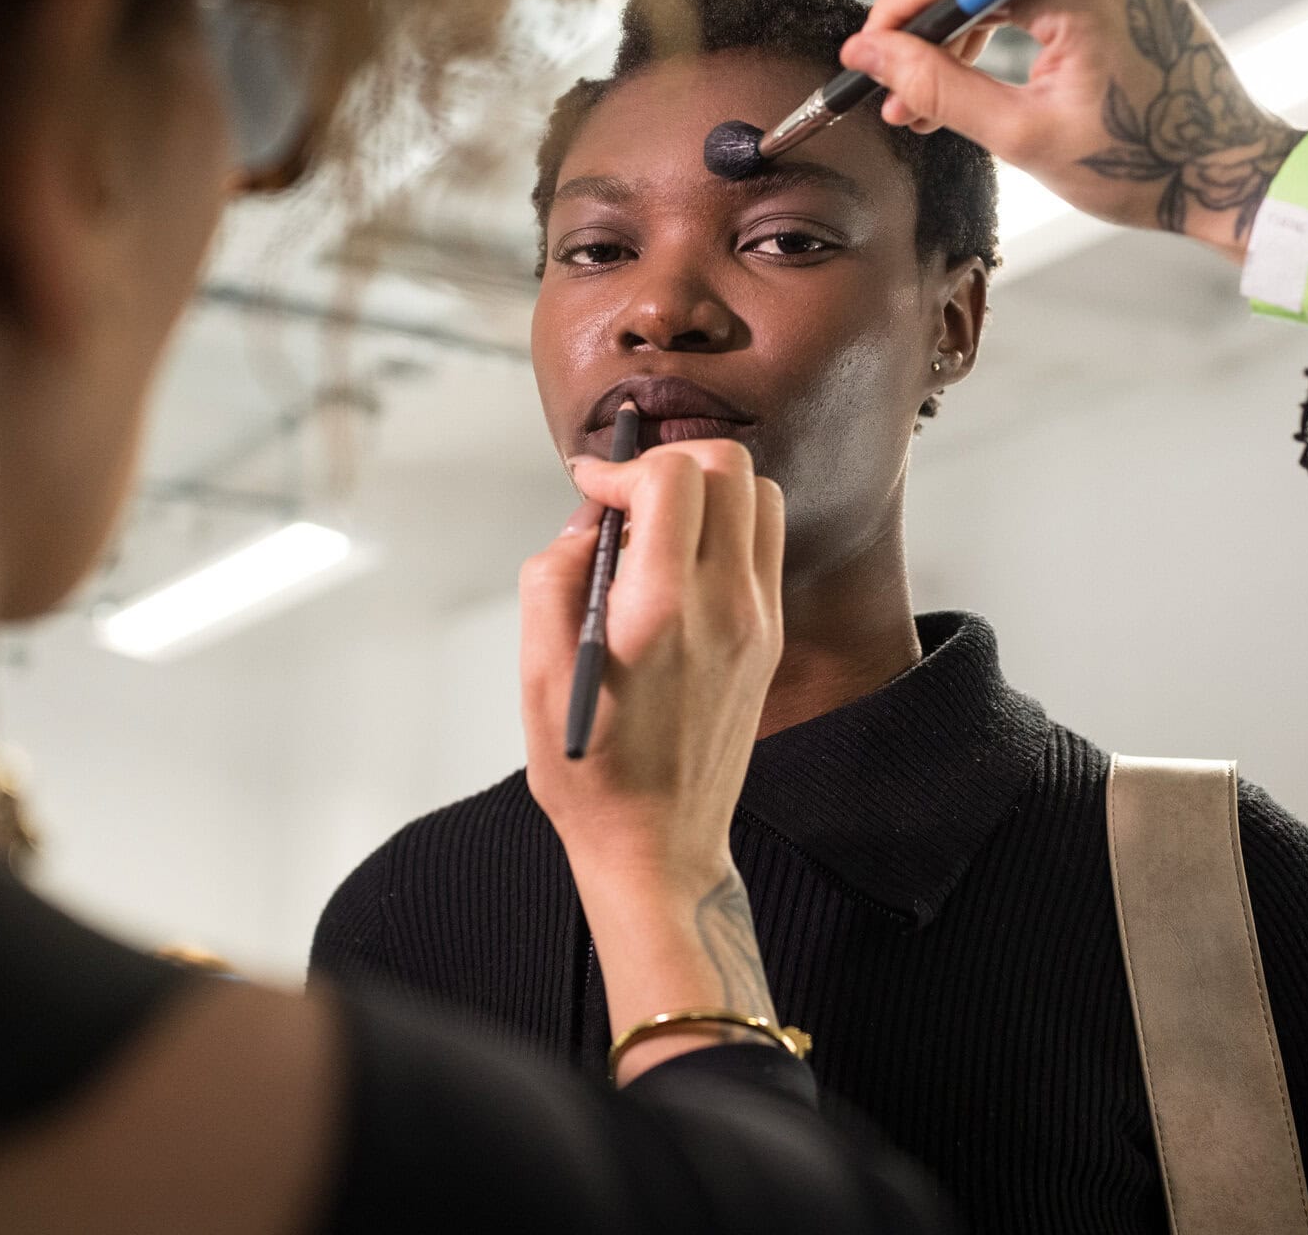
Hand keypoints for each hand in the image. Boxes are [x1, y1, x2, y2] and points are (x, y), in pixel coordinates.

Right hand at [520, 439, 786, 1080]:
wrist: (658, 845)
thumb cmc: (591, 771)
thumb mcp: (536, 671)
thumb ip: (553, 577)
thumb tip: (584, 522)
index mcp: (663, 609)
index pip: (672, 477)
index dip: (621, 465)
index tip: (589, 488)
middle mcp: (725, 606)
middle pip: (728, 467)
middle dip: (667, 462)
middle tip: (622, 501)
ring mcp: (759, 621)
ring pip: (759, 497)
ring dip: (705, 490)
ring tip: (654, 528)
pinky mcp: (771, 638)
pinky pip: (763, 546)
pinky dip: (727, 528)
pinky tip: (680, 564)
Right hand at [839, 0, 1299, 263]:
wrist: (1225, 169)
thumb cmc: (1147, 162)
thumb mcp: (1024, 136)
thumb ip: (940, 88)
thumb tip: (874, 56)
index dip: (897, 15)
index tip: (866, 54)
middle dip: (923, 26)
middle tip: (887, 79)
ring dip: (957, 24)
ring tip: (927, 89)